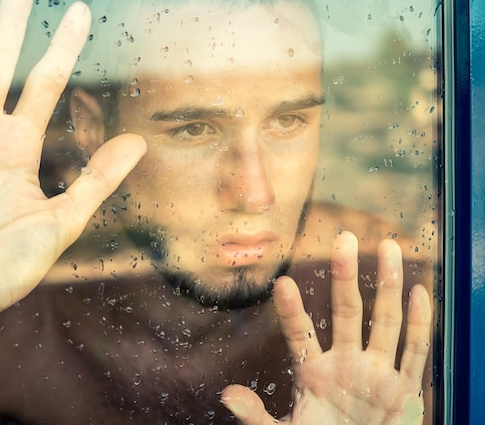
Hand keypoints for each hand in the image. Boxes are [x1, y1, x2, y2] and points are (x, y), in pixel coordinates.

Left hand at [221, 231, 430, 423]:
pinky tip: (419, 292)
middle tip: (343, 237)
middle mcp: (345, 363)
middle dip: (345, 275)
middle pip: (347, 311)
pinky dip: (420, 324)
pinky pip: (414, 352)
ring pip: (384, 321)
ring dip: (386, 285)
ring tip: (387, 246)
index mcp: (312, 373)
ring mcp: (376, 373)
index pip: (300, 333)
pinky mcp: (405, 391)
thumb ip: (256, 416)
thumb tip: (226, 395)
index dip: (291, 311)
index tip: (281, 283)